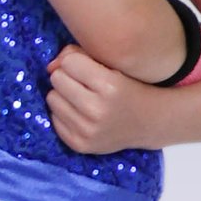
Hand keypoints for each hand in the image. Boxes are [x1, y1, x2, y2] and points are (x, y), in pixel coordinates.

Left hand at [46, 44, 163, 154]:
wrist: (149, 122)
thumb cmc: (129, 87)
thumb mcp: (113, 64)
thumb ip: (79, 54)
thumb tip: (50, 66)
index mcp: (109, 86)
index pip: (68, 63)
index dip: (77, 62)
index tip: (89, 68)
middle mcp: (96, 110)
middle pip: (57, 79)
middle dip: (68, 77)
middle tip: (85, 84)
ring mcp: (87, 131)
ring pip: (52, 98)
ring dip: (64, 95)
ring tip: (82, 98)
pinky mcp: (80, 145)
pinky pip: (54, 119)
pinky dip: (64, 113)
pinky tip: (81, 114)